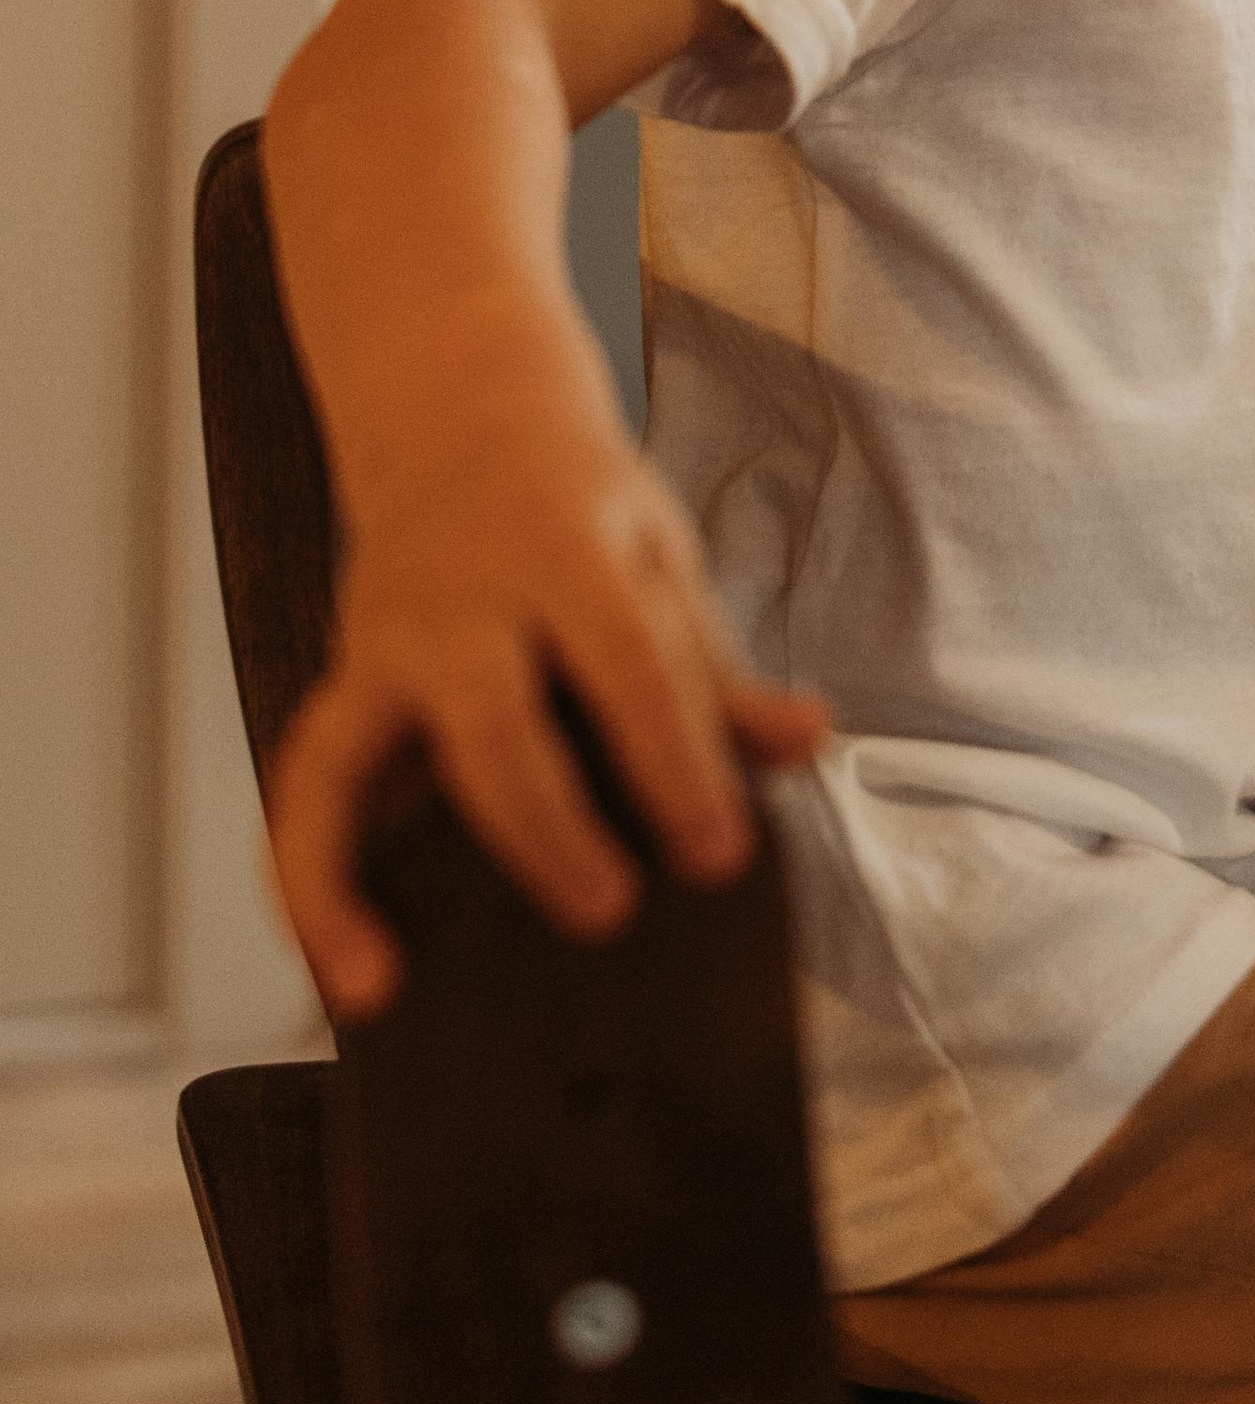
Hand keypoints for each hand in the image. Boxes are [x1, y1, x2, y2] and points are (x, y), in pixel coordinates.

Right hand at [265, 408, 829, 1019]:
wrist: (461, 416)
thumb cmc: (581, 510)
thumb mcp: (661, 560)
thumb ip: (717, 671)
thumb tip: (807, 741)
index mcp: (565, 552)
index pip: (626, 664)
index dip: (676, 764)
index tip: (721, 856)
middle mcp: (459, 601)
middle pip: (490, 722)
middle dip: (546, 826)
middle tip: (611, 910)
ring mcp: (384, 644)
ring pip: (344, 756)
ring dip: (351, 875)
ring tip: (382, 986)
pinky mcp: (343, 686)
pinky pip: (298, 788)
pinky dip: (299, 878)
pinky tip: (333, 966)